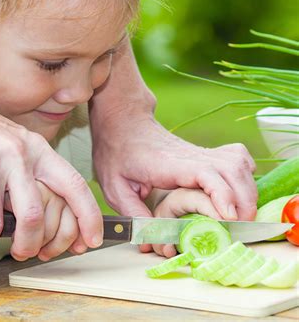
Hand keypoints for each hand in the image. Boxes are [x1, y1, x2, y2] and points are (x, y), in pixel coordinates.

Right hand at [0, 86, 101, 257]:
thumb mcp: (16, 139)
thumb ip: (33, 168)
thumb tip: (50, 208)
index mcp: (36, 148)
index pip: (74, 185)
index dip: (88, 216)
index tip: (92, 240)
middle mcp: (17, 156)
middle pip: (34, 216)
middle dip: (30, 244)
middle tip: (24, 253)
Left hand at [92, 112, 256, 252]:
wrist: (122, 122)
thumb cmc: (116, 152)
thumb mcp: (114, 186)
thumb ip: (133, 213)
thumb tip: (153, 240)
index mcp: (166, 164)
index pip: (204, 173)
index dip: (221, 194)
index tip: (228, 217)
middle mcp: (188, 155)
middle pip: (231, 169)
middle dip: (243, 201)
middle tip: (238, 228)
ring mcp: (198, 152)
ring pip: (238, 163)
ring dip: (247, 191)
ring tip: (241, 217)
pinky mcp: (203, 153)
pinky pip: (236, 158)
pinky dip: (245, 175)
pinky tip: (237, 192)